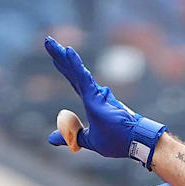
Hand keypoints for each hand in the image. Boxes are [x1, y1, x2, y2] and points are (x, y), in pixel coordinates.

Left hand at [44, 36, 166, 168]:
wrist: (136, 144)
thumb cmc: (118, 141)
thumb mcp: (88, 140)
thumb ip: (72, 135)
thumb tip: (51, 138)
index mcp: (92, 101)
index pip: (75, 80)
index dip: (65, 67)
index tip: (56, 56)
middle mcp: (94, 94)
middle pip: (73, 71)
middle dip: (59, 56)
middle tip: (48, 41)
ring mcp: (95, 94)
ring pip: (75, 71)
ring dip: (62, 56)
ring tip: (49, 41)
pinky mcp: (96, 97)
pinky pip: (83, 77)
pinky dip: (74, 64)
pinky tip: (68, 51)